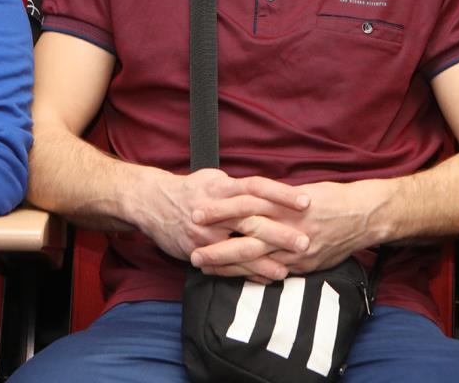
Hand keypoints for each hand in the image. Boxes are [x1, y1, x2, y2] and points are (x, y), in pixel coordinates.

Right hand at [136, 168, 311, 280]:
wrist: (151, 203)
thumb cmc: (190, 189)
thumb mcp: (214, 179)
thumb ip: (240, 187)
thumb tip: (271, 190)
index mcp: (222, 187)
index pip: (257, 187)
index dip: (282, 194)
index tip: (307, 201)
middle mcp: (214, 209)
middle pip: (251, 219)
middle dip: (279, 232)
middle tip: (305, 241)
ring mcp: (204, 233)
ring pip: (238, 248)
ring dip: (264, 261)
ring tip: (288, 269)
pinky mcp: (196, 251)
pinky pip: (224, 266)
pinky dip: (245, 273)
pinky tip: (263, 279)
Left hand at [190, 179, 381, 276]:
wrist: (365, 215)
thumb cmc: (332, 198)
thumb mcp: (301, 190)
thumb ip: (274, 198)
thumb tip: (247, 197)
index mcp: (287, 204)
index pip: (246, 207)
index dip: (221, 212)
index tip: (198, 213)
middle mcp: (290, 228)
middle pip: (248, 238)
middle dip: (219, 247)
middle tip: (193, 252)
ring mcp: (298, 250)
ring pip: (258, 261)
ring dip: (230, 266)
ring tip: (207, 268)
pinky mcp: (307, 265)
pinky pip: (276, 274)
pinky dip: (254, 276)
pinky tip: (236, 279)